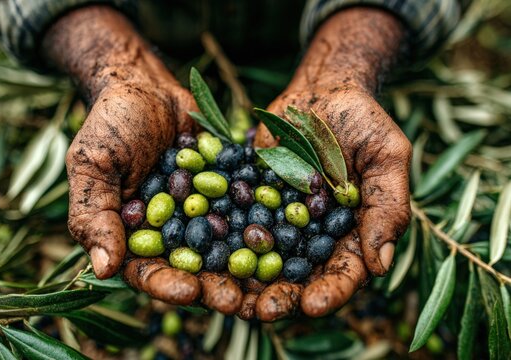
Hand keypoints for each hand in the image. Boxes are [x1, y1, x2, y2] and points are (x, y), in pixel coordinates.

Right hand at [41, 5, 251, 311]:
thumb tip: (104, 269)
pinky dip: (266, 223)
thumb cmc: (112, 124)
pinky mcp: (229, 192)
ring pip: (226, 247)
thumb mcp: (93, 164)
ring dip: (247, 266)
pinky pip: (247, 210)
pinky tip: (288, 236)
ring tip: (268, 280)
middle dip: (215, 285)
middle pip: (193, 269)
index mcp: (134, 235)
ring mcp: (204, 213)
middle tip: (238, 300)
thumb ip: (94, 214)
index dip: (167, 284)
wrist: (147, 86)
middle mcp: (172, 232)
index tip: (189, 291)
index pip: (148, 271)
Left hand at [246, 7, 411, 319]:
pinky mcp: (250, 197)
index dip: (331, 292)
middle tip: (262, 311)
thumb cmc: (364, 122)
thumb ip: (387, 206)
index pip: (344, 272)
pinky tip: (202, 250)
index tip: (314, 305)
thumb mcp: (386, 158)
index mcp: (350, 233)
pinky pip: (234, 219)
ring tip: (227, 295)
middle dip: (281, 295)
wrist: (322, 90)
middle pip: (298, 274)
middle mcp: (311, 233)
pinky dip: (218, 236)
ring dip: (243, 279)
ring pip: (261, 256)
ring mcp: (278, 217)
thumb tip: (379, 264)